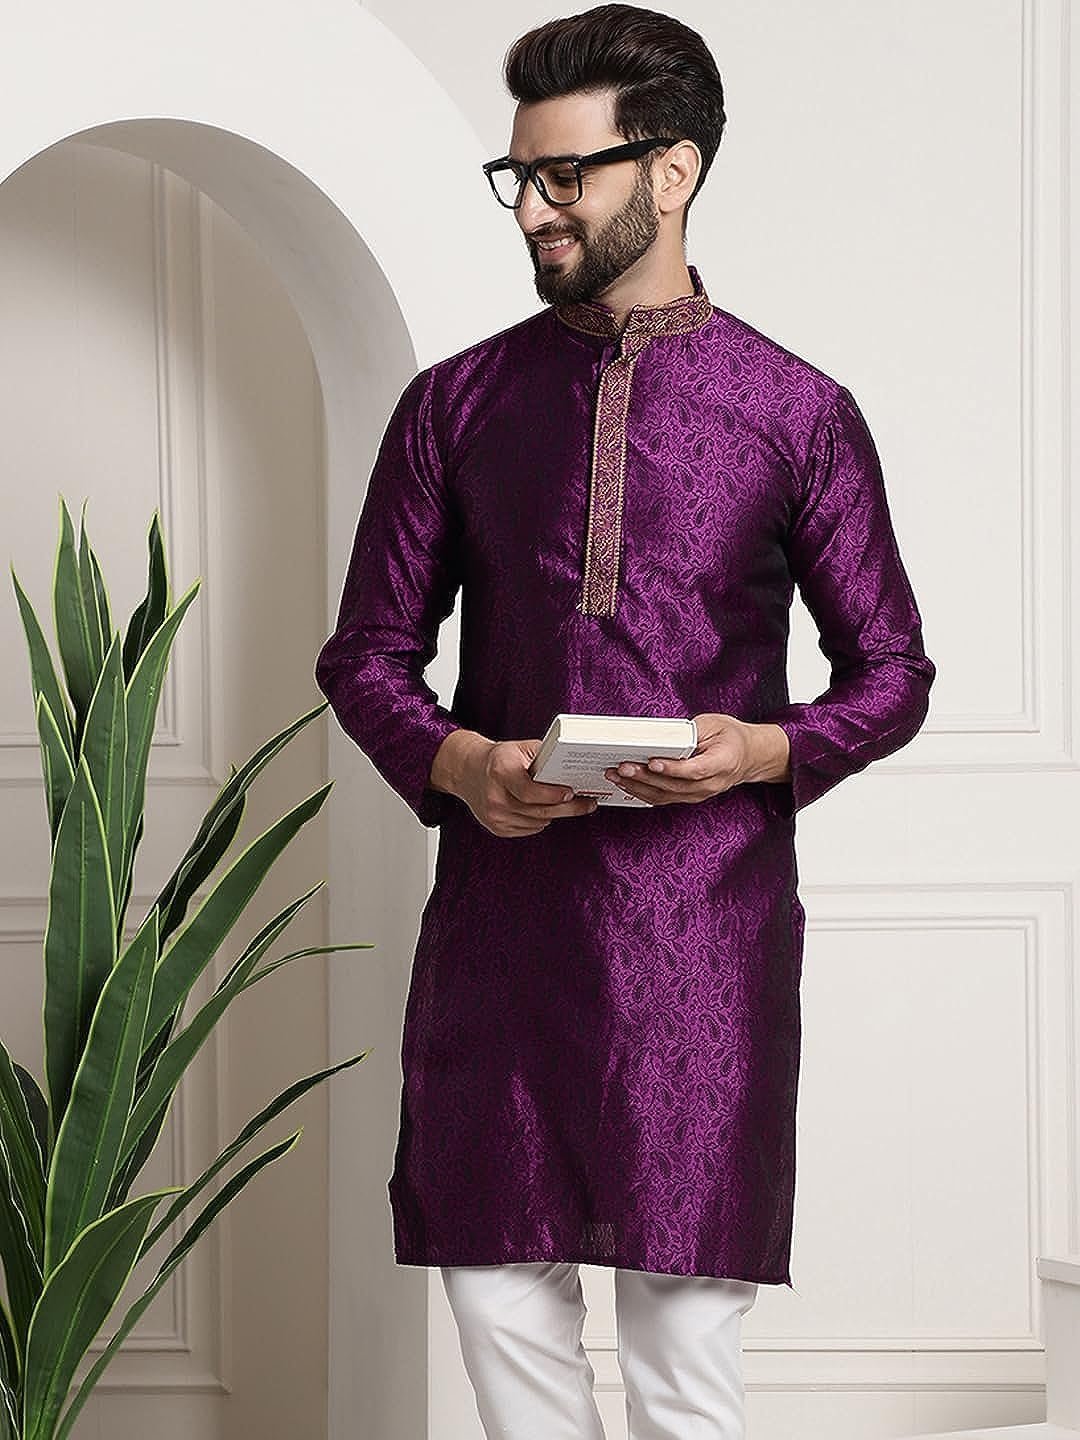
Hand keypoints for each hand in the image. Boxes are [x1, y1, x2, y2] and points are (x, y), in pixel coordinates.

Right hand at [455, 735, 599, 837]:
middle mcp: (495, 796)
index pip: (530, 791)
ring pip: (537, 821)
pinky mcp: (496, 828)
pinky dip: (540, 820)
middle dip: (568, 808)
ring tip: (569, 804)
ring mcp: (494, 815)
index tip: (572, 792)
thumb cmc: (499, 758)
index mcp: (500, 771)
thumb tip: (572, 769)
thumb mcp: (519, 748)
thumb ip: (543, 758)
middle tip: (587, 804)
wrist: (467, 770)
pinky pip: (529, 828)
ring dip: (555, 813)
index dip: (553, 795)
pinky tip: (544, 809)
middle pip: (539, 810)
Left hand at [602, 714, 790, 806]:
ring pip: (665, 796)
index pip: (695, 770)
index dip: (673, 768)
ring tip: (616, 775)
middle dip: (644, 777)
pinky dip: (643, 792)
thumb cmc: (732, 737)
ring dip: (638, 787)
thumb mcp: (716, 723)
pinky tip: (626, 784)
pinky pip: (664, 799)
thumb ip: (691, 731)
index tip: (652, 762)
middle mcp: (711, 784)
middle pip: (674, 786)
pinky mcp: (689, 797)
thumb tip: (663, 737)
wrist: (748, 757)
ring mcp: (700, 794)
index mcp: (722, 763)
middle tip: (621, 767)